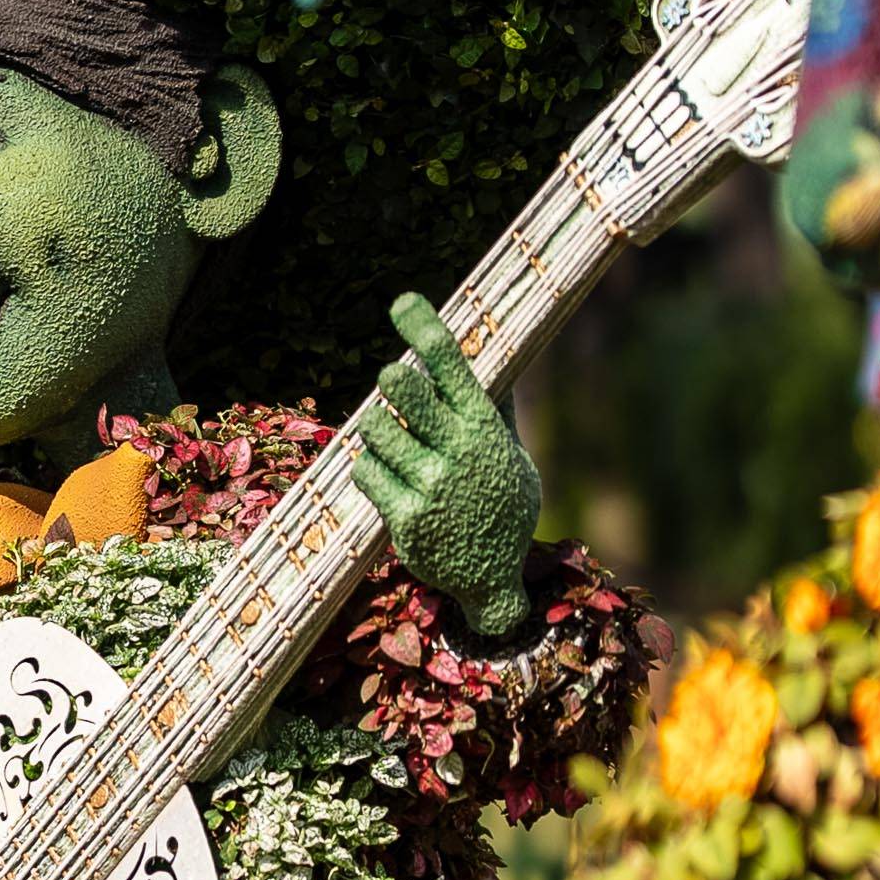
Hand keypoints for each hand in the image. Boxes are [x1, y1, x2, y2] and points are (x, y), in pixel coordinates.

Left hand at [355, 292, 540, 641]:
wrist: (493, 577)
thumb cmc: (501, 506)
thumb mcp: (513, 457)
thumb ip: (495, 411)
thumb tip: (490, 361)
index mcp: (484, 431)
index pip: (452, 368)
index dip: (425, 330)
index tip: (403, 303)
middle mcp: (458, 454)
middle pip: (405, 392)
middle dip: (393, 381)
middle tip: (392, 382)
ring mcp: (429, 486)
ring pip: (376, 429)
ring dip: (378, 429)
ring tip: (394, 442)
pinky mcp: (403, 517)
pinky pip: (366, 471)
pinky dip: (372, 468)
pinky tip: (390, 479)